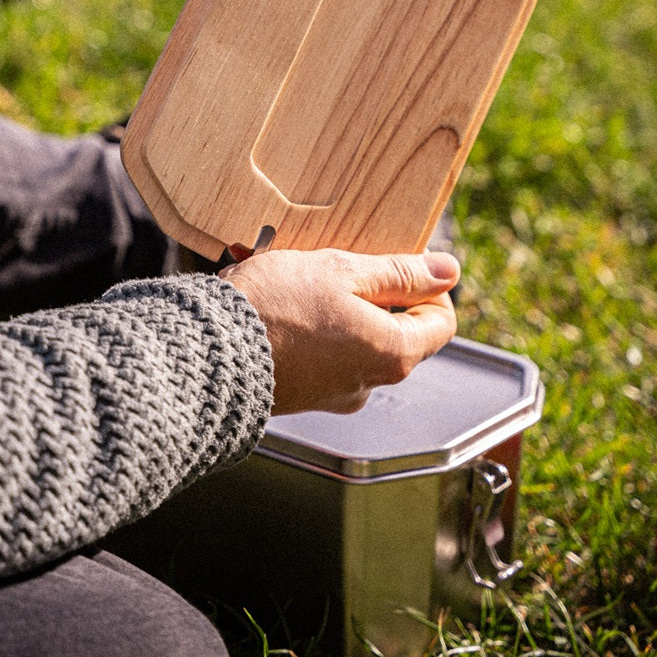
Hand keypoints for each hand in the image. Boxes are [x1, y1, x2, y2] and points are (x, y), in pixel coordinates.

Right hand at [223, 248, 458, 414]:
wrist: (207, 352)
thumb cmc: (274, 307)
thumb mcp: (341, 270)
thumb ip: (399, 272)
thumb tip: (449, 271)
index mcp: (393, 354)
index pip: (442, 321)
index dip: (427, 285)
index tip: (398, 260)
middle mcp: (370, 383)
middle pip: (397, 330)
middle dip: (373, 292)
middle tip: (337, 262)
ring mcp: (335, 394)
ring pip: (355, 339)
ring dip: (336, 307)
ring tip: (297, 276)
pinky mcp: (303, 396)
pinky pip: (322, 355)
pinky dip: (310, 328)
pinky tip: (279, 303)